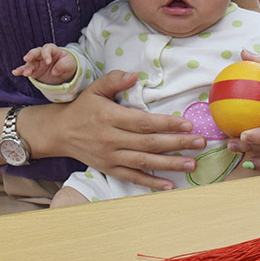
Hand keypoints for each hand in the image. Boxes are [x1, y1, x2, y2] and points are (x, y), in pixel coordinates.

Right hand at [12, 44, 76, 84]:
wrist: (64, 73)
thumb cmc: (67, 64)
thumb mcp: (70, 64)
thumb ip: (63, 66)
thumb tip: (54, 71)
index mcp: (52, 50)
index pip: (47, 49)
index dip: (47, 54)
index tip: (48, 62)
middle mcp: (42, 55)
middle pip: (35, 52)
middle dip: (31, 55)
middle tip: (27, 58)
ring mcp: (37, 62)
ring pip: (30, 63)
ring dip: (27, 67)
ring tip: (25, 73)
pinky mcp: (33, 71)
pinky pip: (25, 70)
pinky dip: (20, 71)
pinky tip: (15, 72)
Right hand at [50, 70, 206, 191]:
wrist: (59, 133)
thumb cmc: (82, 108)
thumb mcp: (95, 89)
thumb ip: (115, 80)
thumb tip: (134, 75)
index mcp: (110, 118)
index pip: (143, 122)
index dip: (167, 124)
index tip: (188, 124)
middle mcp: (111, 139)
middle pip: (149, 143)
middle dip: (177, 144)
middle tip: (200, 143)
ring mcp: (110, 157)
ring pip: (144, 163)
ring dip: (169, 164)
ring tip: (192, 163)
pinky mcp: (109, 169)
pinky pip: (132, 178)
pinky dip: (150, 183)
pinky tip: (169, 185)